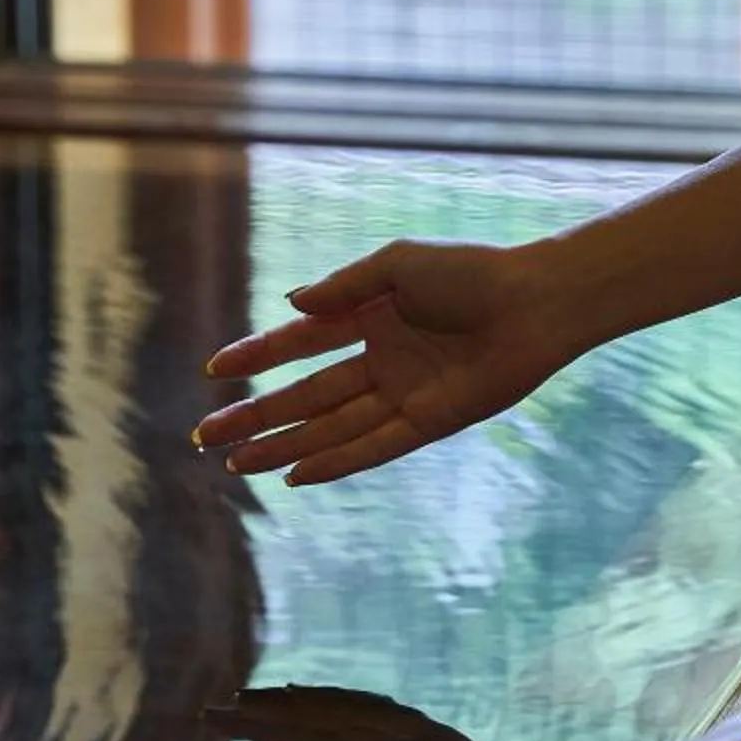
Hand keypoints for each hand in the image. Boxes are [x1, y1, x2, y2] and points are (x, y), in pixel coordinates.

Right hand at [195, 239, 584, 486]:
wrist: (534, 303)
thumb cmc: (472, 272)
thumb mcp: (398, 265)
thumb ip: (344, 287)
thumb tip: (291, 303)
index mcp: (370, 315)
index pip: (299, 341)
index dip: (257, 356)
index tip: (214, 370)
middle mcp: (381, 359)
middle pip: (304, 395)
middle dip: (255, 416)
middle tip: (206, 436)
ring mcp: (402, 393)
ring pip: (329, 427)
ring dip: (283, 446)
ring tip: (236, 464)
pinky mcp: (428, 421)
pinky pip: (372, 447)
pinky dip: (334, 462)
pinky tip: (296, 476)